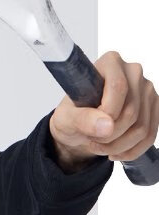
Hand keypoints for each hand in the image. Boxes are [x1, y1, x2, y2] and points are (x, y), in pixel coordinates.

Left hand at [49, 50, 158, 172]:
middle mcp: (133, 71)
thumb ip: (82, 119)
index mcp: (110, 62)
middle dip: (109, 135)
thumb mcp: (66, 118)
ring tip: (100, 145)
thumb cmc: (72, 115)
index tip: (90, 127)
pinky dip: (131, 150)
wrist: (79, 126)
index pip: (118, 87)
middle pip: (131, 111)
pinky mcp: (153, 108)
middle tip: (92, 141)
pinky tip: (114, 152)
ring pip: (142, 127)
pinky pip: (150, 135)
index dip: (106, 114)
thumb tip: (106, 125)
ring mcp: (146, 90)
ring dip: (118, 145)